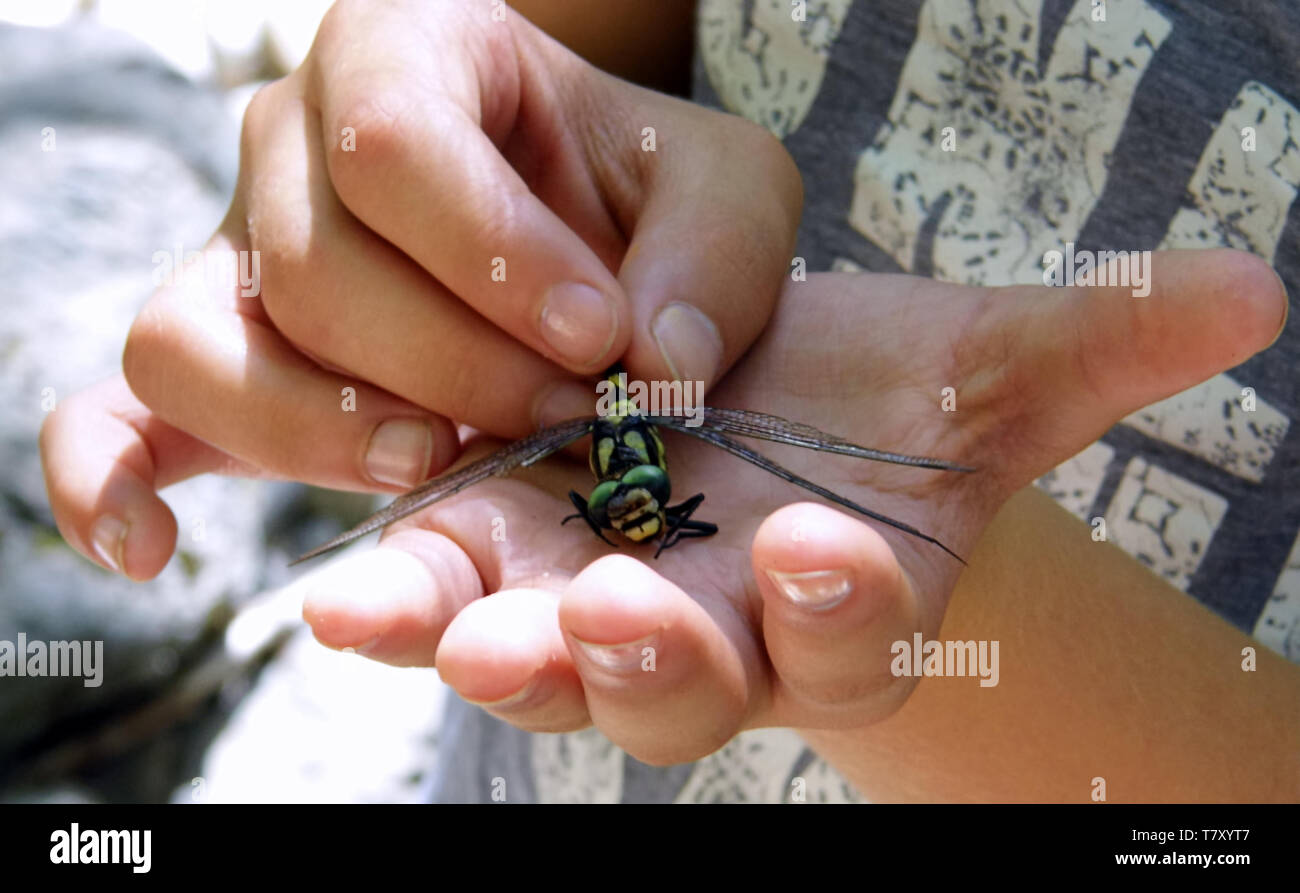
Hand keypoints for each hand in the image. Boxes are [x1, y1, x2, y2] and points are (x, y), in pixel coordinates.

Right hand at [39, 0, 799, 577]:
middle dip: (453, 370)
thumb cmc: (647, 197)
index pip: (395, 141)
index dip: (493, 255)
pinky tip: (150, 546)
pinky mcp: (221, 354)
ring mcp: (238, 249)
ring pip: (199, 343)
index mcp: (406, 49)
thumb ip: (713, 260)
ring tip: (435, 467)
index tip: (597, 339)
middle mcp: (294, 141)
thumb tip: (650, 364)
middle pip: (313, 264)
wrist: (588, 227)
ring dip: (320, 431)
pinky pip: (119, 407)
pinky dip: (111, 476)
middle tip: (564, 420)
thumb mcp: (725, 197)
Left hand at [295, 250, 1283, 764]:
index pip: (849, 635)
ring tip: (444, 619)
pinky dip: (405, 596)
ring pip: (551, 654)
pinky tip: (351, 587)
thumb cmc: (881, 406)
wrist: (763, 409)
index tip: (823, 546)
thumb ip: (1091, 341)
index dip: (843, 604)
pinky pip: (450, 594)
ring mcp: (595, 607)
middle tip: (610, 615)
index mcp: (836, 608)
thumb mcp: (978, 368)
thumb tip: (1250, 290)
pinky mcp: (499, 561)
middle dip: (654, 657)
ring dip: (498, 641)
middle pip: (686, 682)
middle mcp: (714, 636)